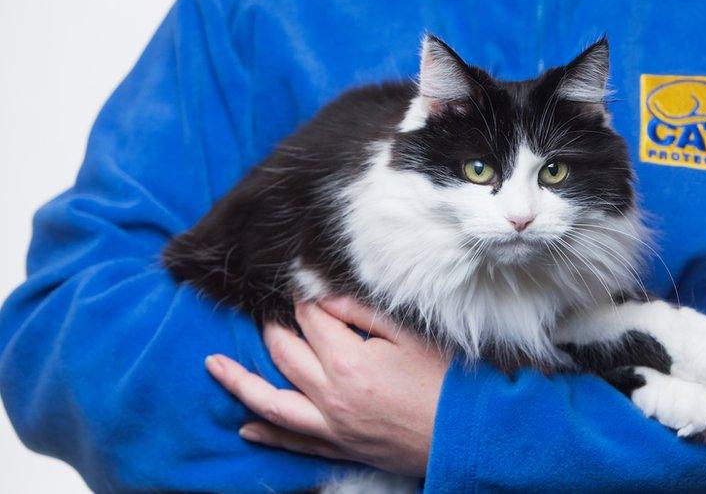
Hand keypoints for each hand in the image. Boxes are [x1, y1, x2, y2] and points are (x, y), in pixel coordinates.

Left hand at [205, 297, 450, 476]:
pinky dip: (266, 432)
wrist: (465, 435)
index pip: (310, 320)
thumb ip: (362, 314)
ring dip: (240, 382)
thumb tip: (323, 299)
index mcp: (348, 361)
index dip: (303, 298)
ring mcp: (331, 426)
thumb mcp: (410, 337)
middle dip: (273, 327)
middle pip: (285, 353)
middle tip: (268, 312)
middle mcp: (330, 395)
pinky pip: (292, 441)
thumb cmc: (445, 382)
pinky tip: (246, 426)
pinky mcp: (339, 447)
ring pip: (271, 401)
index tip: (299, 285)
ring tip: (214, 366)